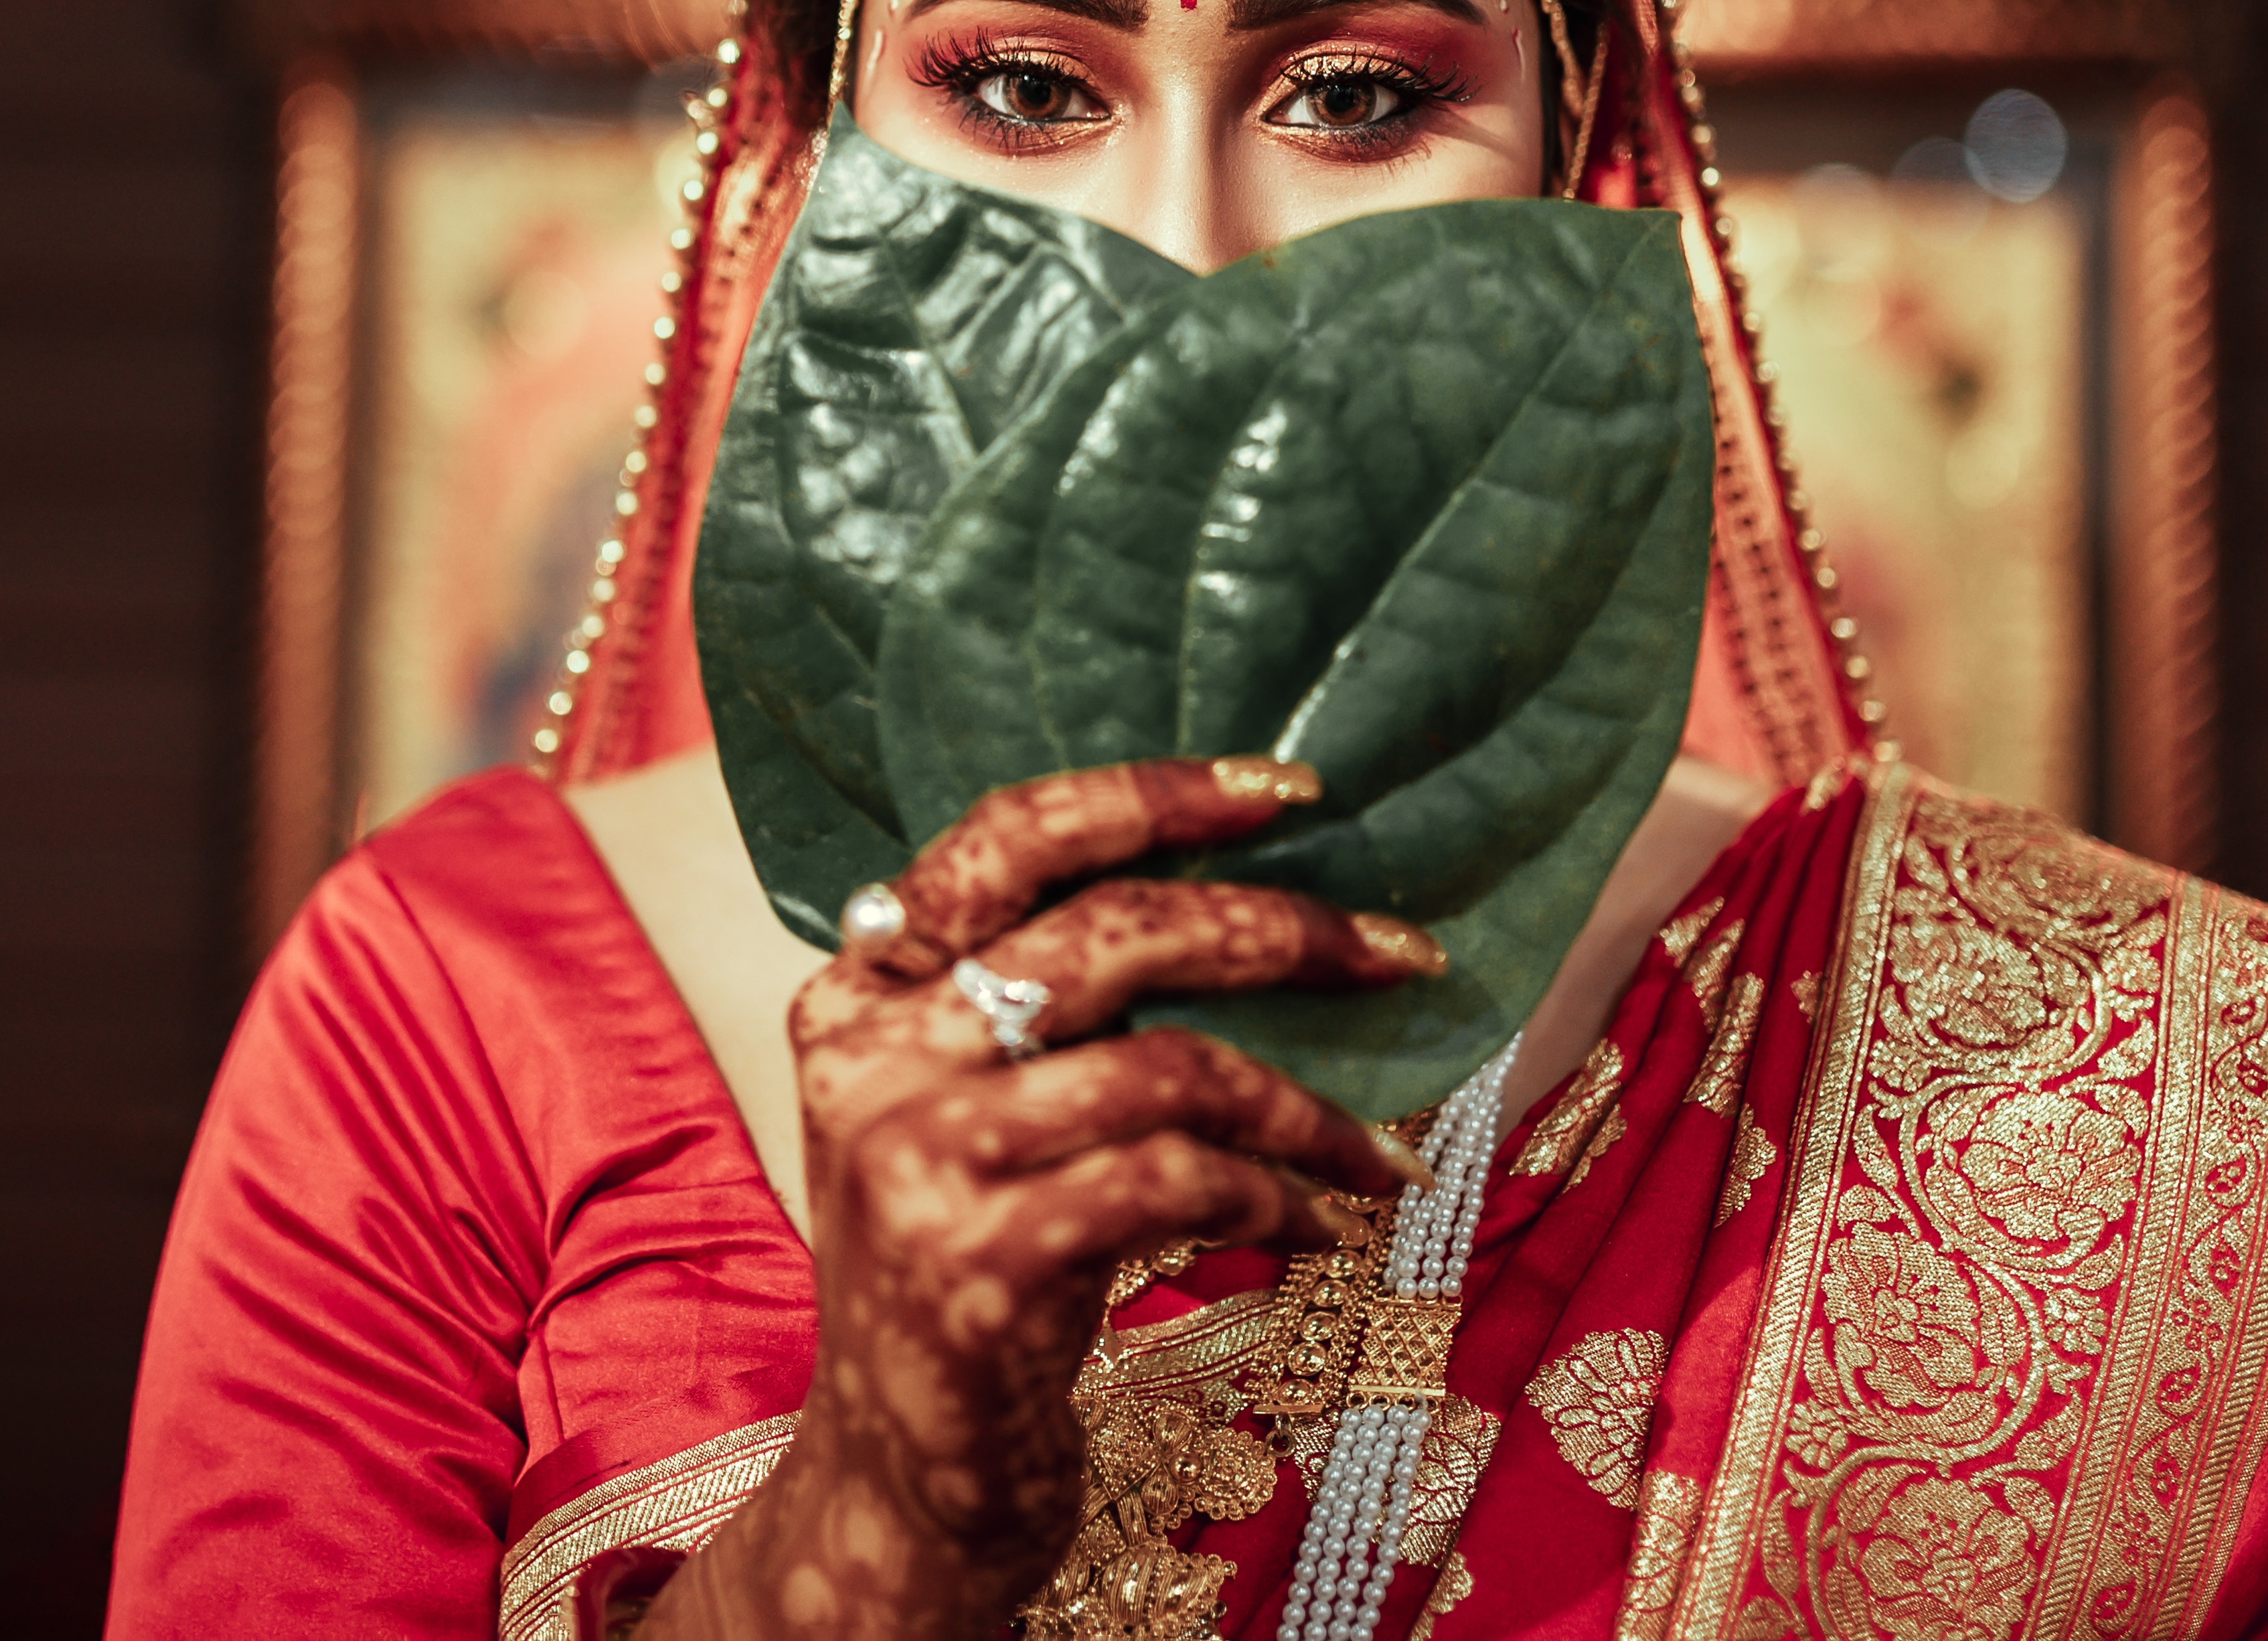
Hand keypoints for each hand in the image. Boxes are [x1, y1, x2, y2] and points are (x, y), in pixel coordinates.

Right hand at [635, 756, 1441, 1640]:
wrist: (901, 1478)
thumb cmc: (973, 1270)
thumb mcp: (970, 1115)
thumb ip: (1045, 1009)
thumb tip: (1253, 910)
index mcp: (862, 989)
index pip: (1009, 837)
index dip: (1152, 795)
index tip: (1286, 790)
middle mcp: (874, 1057)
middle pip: (1113, 933)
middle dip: (1284, 929)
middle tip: (1404, 953)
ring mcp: (917, 1162)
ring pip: (1168, 1066)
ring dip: (1306, 1107)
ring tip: (1375, 1151)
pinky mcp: (980, 1267)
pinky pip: (1178, 1183)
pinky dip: (1271, 1199)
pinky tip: (1309, 1230)